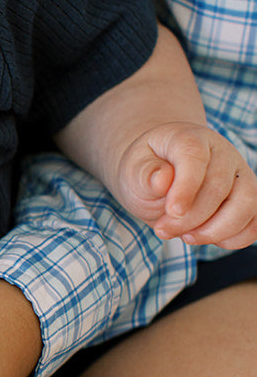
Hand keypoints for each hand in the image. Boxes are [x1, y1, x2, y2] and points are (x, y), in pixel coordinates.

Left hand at [116, 124, 256, 248]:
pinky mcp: (248, 198)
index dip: (186, 187)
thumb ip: (144, 173)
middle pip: (219, 187)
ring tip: (187, 237)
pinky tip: (207, 238)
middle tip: (162, 230)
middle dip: (190, 218)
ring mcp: (240, 175)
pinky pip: (255, 222)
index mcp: (190, 138)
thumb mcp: (132, 169)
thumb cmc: (147, 171)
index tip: (172, 211)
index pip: (195, 158)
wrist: (160, 174)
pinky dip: (234, 238)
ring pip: (247, 204)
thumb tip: (162, 180)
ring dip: (216, 230)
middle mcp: (222, 152)